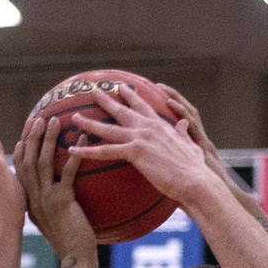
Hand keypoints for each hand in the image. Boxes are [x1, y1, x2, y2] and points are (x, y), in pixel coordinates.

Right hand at [12, 117, 94, 257]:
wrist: (76, 259)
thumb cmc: (73, 242)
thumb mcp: (57, 220)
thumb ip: (55, 203)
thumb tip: (63, 191)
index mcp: (30, 202)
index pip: (20, 170)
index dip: (22, 150)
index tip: (27, 132)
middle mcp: (33, 199)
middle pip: (28, 161)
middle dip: (32, 137)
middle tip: (40, 117)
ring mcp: (46, 200)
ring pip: (44, 163)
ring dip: (49, 140)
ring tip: (56, 121)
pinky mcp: (62, 202)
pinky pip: (68, 173)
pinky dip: (75, 155)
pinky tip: (83, 140)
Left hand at [66, 87, 213, 207]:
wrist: (194, 180)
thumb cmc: (194, 169)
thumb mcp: (190, 146)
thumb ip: (183, 134)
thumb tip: (183, 124)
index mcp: (161, 126)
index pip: (143, 107)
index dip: (131, 97)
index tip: (121, 88)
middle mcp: (148, 127)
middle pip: (122, 110)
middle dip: (106, 100)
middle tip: (93, 91)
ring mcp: (140, 138)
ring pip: (108, 128)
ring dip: (89, 123)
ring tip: (74, 118)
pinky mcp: (135, 152)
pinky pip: (105, 152)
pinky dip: (87, 151)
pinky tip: (73, 151)